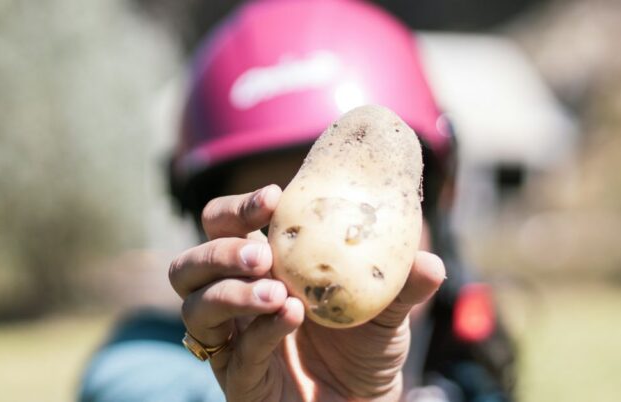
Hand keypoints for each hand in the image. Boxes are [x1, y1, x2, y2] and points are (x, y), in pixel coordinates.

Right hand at [169, 185, 445, 400]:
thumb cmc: (366, 348)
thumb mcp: (388, 309)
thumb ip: (403, 285)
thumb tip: (429, 262)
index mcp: (261, 266)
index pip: (223, 225)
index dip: (237, 209)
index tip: (274, 197)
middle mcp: (235, 299)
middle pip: (191, 263)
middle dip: (221, 251)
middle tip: (262, 255)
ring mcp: (232, 341)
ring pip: (196, 307)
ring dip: (231, 293)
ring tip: (279, 293)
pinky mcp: (239, 378)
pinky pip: (234, 353)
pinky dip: (260, 332)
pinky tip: (290, 318)